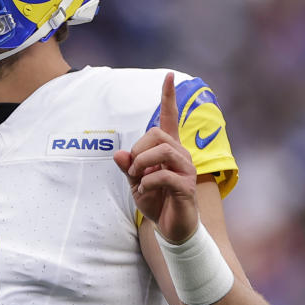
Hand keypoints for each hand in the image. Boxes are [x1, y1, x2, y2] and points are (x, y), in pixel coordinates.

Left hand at [113, 72, 198, 242]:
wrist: (171, 228)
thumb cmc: (155, 201)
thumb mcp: (134, 183)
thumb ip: (127, 167)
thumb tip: (118, 154)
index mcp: (168, 149)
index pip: (170, 117)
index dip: (168, 97)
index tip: (169, 75)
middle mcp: (181, 154)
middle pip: (157, 134)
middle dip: (138, 149)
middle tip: (132, 170)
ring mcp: (187, 169)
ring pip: (163, 150)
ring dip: (142, 163)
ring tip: (138, 178)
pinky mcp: (186, 186)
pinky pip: (164, 175)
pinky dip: (147, 182)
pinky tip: (145, 190)